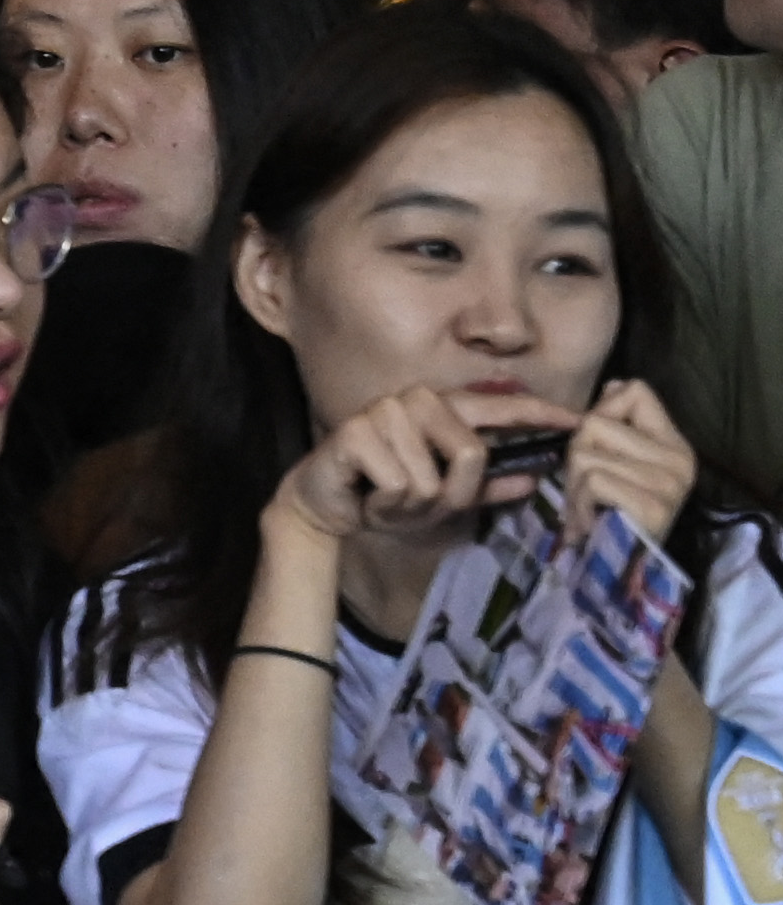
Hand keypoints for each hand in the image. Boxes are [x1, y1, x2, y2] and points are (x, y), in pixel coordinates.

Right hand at [268, 385, 541, 548]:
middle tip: (418, 500)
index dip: (541, 413)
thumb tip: (532, 481)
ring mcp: (385, 412)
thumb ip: (486, 488)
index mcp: (443, 407)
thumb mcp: (445, 498)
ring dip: (413, 504)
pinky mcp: (356, 433)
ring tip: (388, 497)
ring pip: (433, 478)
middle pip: (472, 453)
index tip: (578, 422)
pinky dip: (386, 505)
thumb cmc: (385, 495)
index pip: (500, 405)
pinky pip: (399, 484)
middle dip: (451, 493)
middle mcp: (416, 399)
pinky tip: (368, 496)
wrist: (326, 504)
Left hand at [569, 376, 700, 549]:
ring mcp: (669, 483)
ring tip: (588, 507)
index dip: (603, 409)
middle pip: (596, 421)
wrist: (617, 575)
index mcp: (674, 444)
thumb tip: (615, 384)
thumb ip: (616, 425)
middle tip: (587, 489)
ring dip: (572, 484)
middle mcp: (679, 460)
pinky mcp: (652, 505)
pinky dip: (578, 501)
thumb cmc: (610, 516)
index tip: (597, 443)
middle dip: (575, 454)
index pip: (637, 391)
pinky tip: (589, 521)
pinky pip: (593, 479)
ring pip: (586, 452)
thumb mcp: (616, 464)